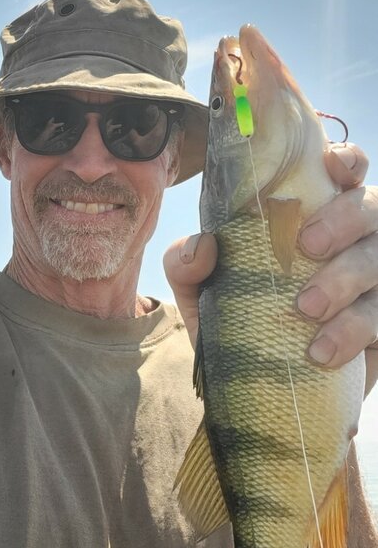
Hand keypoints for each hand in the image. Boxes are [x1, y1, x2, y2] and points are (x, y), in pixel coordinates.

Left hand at [164, 142, 377, 395]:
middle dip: (345, 219)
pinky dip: (355, 333)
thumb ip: (188, 262)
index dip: (347, 160)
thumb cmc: (234, 318)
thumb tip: (202, 246)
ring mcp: (375, 286)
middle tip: (307, 246)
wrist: (250, 388)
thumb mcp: (201, 289)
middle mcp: (353, 242)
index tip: (331, 164)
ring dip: (347, 280)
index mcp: (315, 216)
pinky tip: (321, 353)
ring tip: (306, 309)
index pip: (345, 171)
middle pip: (373, 208)